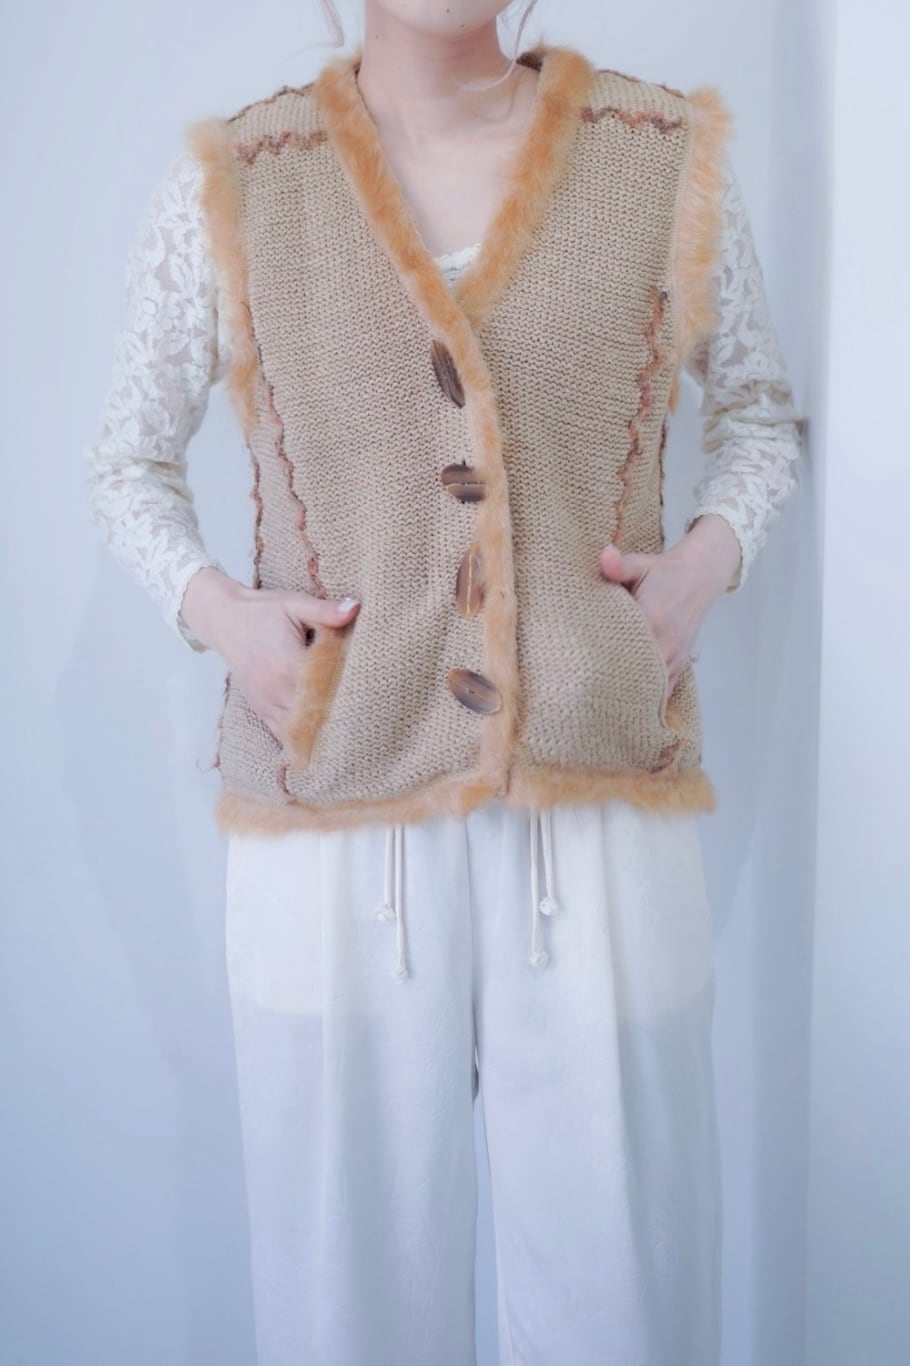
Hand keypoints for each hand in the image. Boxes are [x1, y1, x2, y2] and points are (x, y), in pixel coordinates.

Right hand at [180, 567, 359, 747]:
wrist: (224, 619)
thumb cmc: (262, 611)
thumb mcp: (295, 604)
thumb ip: (325, 610)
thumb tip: (355, 608)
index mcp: (288, 662)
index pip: (325, 686)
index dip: (348, 692)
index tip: (371, 697)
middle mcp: (275, 688)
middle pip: (314, 714)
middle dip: (338, 718)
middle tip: (367, 725)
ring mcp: (266, 702)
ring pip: (298, 730)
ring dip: (321, 734)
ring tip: (348, 742)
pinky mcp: (261, 709)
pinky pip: (281, 734)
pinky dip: (300, 741)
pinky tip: (318, 749)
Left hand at [598, 515, 740, 694]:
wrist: (698, 578)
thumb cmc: (663, 572)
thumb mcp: (641, 564)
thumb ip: (619, 565)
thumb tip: (603, 557)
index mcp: (652, 619)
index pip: (620, 648)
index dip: (597, 661)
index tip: (577, 668)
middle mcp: (665, 644)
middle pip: (632, 675)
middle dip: (608, 684)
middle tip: (581, 692)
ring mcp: (674, 657)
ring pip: (648, 689)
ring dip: (626, 695)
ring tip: (600, 705)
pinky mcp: (680, 665)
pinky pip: (663, 692)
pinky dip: (646, 700)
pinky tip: (626, 707)